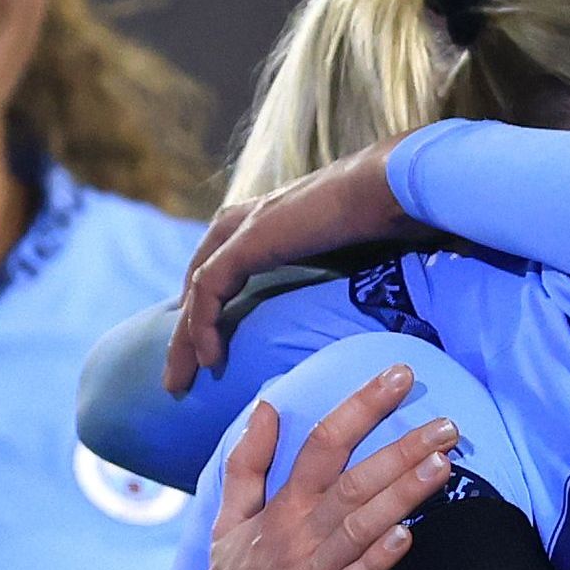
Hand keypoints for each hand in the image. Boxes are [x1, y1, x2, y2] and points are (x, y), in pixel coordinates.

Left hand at [167, 143, 413, 393]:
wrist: (389, 188)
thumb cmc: (385, 216)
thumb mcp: (349, 251)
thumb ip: (331, 269)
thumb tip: (354, 303)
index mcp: (265, 219)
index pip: (218, 266)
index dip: (207, 308)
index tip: (205, 348)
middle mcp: (246, 219)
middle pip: (198, 279)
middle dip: (185, 329)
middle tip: (179, 375)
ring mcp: (244, 227)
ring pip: (197, 290)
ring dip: (185, 338)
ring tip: (181, 381)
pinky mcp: (248, 241)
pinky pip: (210, 290)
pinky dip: (204, 327)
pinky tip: (210, 359)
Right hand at [191, 365, 455, 569]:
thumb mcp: (226, 521)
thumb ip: (247, 464)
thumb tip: (265, 406)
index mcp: (280, 508)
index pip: (322, 442)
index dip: (361, 406)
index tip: (399, 375)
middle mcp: (297, 534)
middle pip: (352, 479)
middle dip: (401, 448)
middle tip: (449, 423)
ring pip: (360, 524)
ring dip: (401, 494)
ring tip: (443, 465)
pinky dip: (378, 559)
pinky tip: (408, 537)